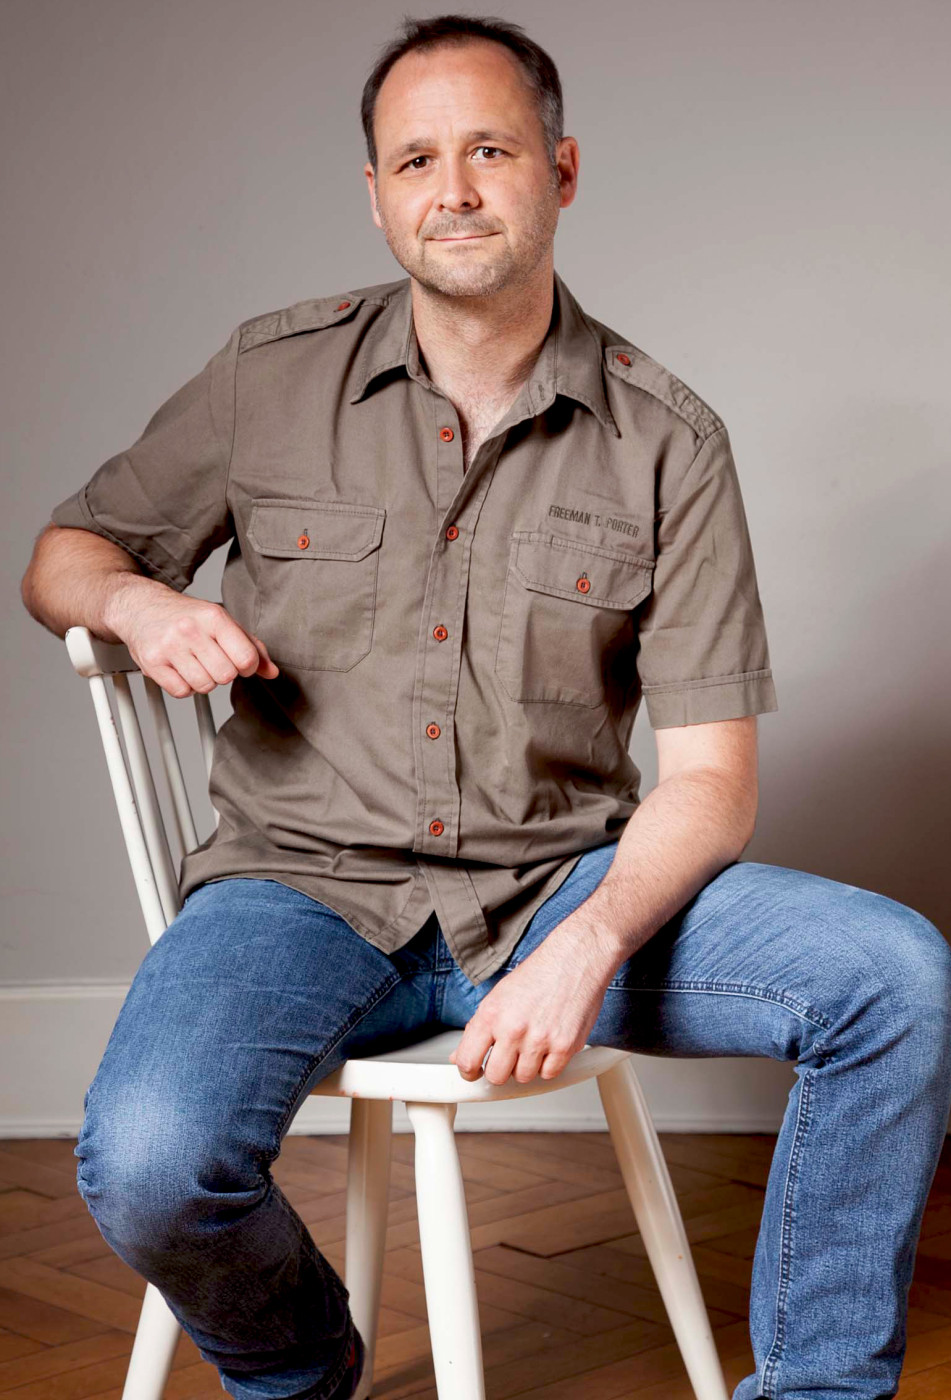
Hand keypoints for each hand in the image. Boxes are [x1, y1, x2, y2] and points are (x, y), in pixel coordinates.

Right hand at [108, 575, 279, 697]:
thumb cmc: (186, 616)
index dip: (248, 667)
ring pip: (204, 686)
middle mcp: (190, 630)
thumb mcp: (222, 622)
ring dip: (204, 681)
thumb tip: (273, 672)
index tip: (239, 662)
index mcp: (214, 617)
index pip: (246, 658)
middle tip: (212, 661)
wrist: (140, 607)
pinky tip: (180, 670)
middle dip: (223, 673)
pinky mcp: (152, 663)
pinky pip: (181, 692)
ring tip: (194, 663)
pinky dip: (184, 687)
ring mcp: (169, 647)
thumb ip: (251, 647)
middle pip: (226, 675)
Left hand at [448, 926, 614, 1085]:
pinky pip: (549, 1074)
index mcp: (492, 1014)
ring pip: (523, 1077)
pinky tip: (549, 1044)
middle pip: (496, 1076)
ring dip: (526, 1066)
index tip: (474, 1073)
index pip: (467, 1060)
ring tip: (532, 1043)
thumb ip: (478, 1028)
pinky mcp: (565, 1047)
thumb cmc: (538, 975)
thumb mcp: (499, 996)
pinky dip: (548, 1064)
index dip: (469, 1072)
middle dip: (500, 1069)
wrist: (575, 960)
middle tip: (508, 1055)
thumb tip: (459, 1055)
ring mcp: (540, 1040)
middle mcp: (513, 1029)